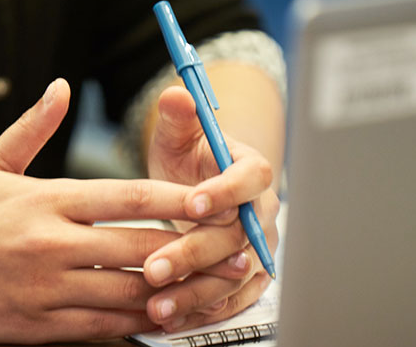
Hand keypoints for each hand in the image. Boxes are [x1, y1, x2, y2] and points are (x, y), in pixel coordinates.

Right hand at [0, 79, 204, 342]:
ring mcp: (45, 286)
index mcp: (47, 199)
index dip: (181, 200)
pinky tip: (159, 315)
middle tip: (233, 251)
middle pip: (142, 247)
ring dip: (174, 290)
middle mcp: (52, 242)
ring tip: (210, 287)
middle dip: (195, 250)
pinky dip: (134, 321)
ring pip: (127, 291)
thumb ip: (34, 127)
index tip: (215, 202)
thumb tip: (61, 87)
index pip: (130, 196)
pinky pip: (99, 324)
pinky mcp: (36, 323)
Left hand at [143, 86, 279, 331]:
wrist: (202, 195)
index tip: (192, 204)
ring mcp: (258, 249)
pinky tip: (170, 320)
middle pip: (238, 236)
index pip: (250, 179)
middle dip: (194, 253)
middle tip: (154, 268)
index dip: (224, 192)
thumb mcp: (179, 139)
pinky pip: (231, 300)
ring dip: (196, 293)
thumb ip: (178, 120)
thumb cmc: (191, 164)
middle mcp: (261, 213)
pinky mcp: (248, 278)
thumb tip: (175, 95)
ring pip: (235, 276)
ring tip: (158, 306)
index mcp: (250, 171)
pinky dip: (202, 311)